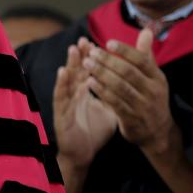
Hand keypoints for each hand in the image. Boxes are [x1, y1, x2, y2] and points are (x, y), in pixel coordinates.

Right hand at [54, 37, 117, 168]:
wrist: (84, 153)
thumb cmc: (95, 130)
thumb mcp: (110, 109)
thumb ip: (117, 94)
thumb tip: (131, 83)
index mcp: (84, 92)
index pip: (87, 71)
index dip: (90, 58)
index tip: (95, 42)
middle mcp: (73, 95)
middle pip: (76, 71)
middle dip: (80, 55)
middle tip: (84, 39)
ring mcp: (66, 103)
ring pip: (67, 80)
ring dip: (69, 63)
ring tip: (73, 49)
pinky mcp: (60, 114)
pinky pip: (61, 97)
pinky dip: (61, 84)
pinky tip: (63, 72)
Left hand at [84, 29, 173, 154]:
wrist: (157, 132)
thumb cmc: (150, 96)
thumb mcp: (152, 76)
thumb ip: (145, 53)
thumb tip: (146, 29)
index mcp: (158, 77)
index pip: (142, 60)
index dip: (125, 51)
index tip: (108, 42)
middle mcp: (153, 91)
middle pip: (128, 72)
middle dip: (108, 60)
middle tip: (91, 52)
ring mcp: (143, 106)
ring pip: (120, 87)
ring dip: (101, 74)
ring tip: (86, 63)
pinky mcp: (132, 119)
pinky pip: (115, 103)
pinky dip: (101, 91)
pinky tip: (89, 82)